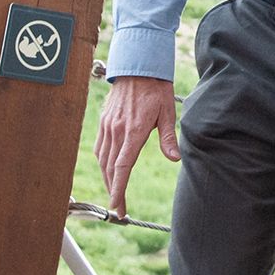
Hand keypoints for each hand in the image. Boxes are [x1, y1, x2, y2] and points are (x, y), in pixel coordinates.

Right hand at [94, 77, 178, 217]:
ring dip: (107, 179)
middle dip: (113, 190)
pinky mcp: (104, 121)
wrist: (137, 67)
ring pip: (102, 160)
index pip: (122, 167)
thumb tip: (175, 158)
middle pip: (109, 169)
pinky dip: (102, 163)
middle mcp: (117, 131)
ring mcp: (107, 126)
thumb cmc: (156, 89)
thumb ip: (169, 137)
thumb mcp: (168, 112)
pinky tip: (108, 169)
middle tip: (119, 208)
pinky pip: (99, 147)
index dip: (119, 190)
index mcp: (133, 131)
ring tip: (114, 193)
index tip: (118, 207)